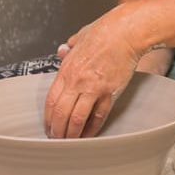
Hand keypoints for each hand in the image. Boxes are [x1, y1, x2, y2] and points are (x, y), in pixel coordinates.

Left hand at [45, 6, 142, 137]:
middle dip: (57, 131)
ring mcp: (92, 88)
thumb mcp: (80, 36)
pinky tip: (89, 135)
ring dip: (72, 134)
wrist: (126, 32)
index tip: (48, 126)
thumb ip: (69, 47)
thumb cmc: (105, 31)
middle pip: (60, 113)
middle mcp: (76, 81)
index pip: (51, 100)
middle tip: (56, 140)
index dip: (48, 117)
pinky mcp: (109, 92)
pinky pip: (98, 116)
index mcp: (66, 69)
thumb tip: (62, 50)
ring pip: (77, 119)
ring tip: (70, 142)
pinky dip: (92, 128)